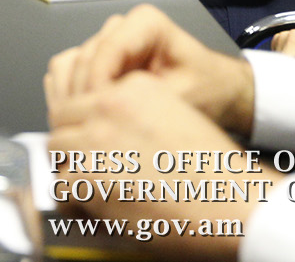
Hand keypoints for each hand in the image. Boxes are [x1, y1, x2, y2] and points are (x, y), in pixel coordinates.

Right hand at [44, 5, 255, 133]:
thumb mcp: (183, 96)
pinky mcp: (100, 59)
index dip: (97, 84)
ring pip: (71, 64)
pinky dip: (69, 94)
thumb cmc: (209, 89)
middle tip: (84, 129)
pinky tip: (80, 119)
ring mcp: (108, 42)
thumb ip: (144, 101)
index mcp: (145, 23)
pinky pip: (70, 71)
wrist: (219, 91)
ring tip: (82, 128)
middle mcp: (122, 27)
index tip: (97, 114)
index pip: (106, 50)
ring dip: (72, 96)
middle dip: (82, 94)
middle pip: (84, 58)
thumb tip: (104, 114)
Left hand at [47, 72, 276, 260]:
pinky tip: (94, 209)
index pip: (82, 96)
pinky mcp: (93, 177)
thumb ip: (133, 117)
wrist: (237, 204)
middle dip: (70, 143)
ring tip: (91, 189)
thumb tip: (96, 131)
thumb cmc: (216, 173)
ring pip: (57, 148)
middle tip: (85, 167)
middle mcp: (112, 105)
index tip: (87, 140)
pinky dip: (73, 203)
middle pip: (62, 118)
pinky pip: (62, 187)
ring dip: (70, 170)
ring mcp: (99, 139)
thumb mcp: (174, 118)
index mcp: (135, 86)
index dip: (82, 122)